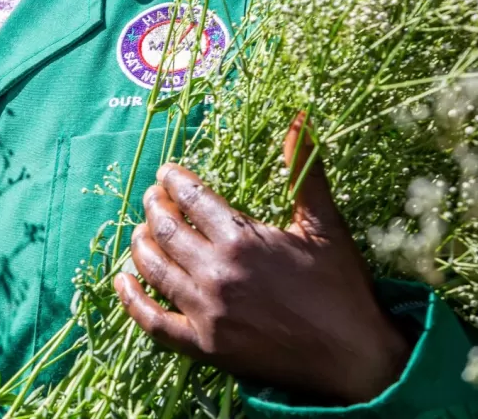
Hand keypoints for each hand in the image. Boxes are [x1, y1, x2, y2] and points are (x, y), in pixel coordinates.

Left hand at [112, 114, 410, 403]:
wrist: (355, 358)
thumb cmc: (341, 288)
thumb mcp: (324, 225)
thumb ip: (305, 171)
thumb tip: (299, 118)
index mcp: (242, 239)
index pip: (191, 199)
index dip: (173, 181)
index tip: (166, 173)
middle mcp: (216, 273)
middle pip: (165, 229)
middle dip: (153, 207)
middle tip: (152, 197)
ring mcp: (207, 312)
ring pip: (154, 269)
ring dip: (140, 244)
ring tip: (139, 229)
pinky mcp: (205, 347)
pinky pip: (154, 323)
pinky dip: (132, 301)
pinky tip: (122, 281)